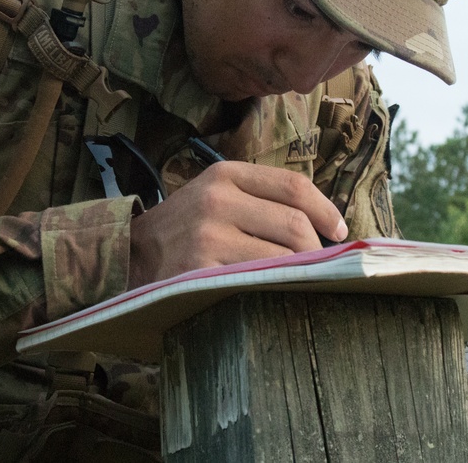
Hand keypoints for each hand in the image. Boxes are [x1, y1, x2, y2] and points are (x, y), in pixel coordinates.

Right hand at [127, 161, 347, 287]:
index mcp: (225, 175)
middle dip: (317, 250)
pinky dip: (275, 287)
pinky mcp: (202, 270)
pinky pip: (258, 280)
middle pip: (294, 223)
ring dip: (301, 272)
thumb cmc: (184, 229)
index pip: (293, 186)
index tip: (338, 230)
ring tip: (302, 280)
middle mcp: (216, 199)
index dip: (325, 210)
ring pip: (282, 255)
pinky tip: (276, 292)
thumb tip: (324, 224)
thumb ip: (260, 200)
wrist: (128, 257)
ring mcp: (208, 235)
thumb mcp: (214, 196)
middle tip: (322, 266)